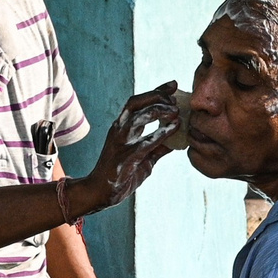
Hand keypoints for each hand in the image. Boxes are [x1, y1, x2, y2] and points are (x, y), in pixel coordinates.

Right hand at [74, 82, 185, 211]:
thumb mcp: (144, 159)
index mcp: (120, 127)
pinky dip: (162, 132)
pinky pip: (146, 141)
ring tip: (175, 111)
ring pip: (139, 117)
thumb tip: (176, 141)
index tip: (173, 85)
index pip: (137, 102)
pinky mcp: (126, 156)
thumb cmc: (120, 175)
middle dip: (156, 96)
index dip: (156, 92)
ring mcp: (120, 142)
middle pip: (136, 103)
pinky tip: (175, 128)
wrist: (100, 193)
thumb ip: (158, 148)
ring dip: (159, 110)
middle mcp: (118, 130)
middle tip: (174, 100)